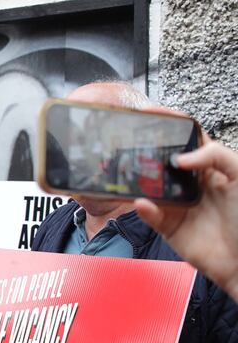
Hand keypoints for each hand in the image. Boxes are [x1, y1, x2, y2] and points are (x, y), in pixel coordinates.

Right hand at [133, 140, 237, 299]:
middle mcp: (193, 185)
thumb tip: (180, 157)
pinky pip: (151, 215)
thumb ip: (215, 156)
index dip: (170, 126)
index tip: (150, 114)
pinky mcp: (170, 228)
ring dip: (139, 181)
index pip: (188, 141)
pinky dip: (144, 209)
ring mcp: (180, 206)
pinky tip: (143, 203)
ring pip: (152, 188)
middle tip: (128, 142)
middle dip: (145, 151)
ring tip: (127, 172)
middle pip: (163, 162)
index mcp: (213, 169)